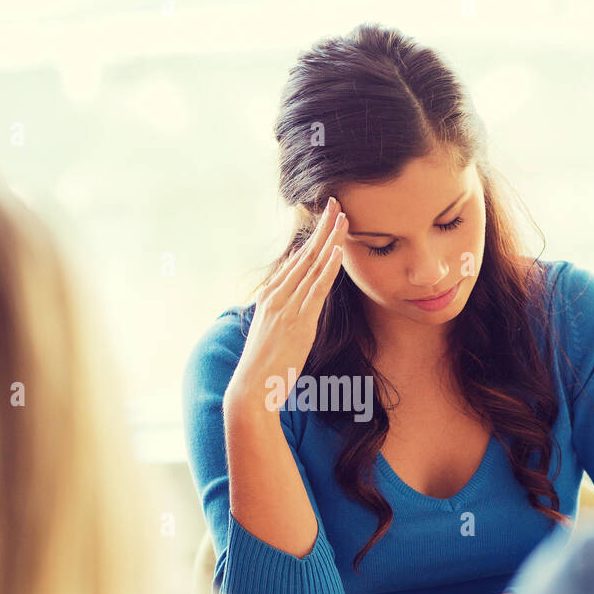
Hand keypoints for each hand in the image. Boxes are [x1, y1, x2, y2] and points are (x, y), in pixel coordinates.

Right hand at [225, 197, 346, 416]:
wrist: (250, 389)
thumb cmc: (261, 369)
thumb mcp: (271, 336)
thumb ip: (282, 319)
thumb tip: (293, 314)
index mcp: (270, 298)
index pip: (295, 262)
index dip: (311, 239)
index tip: (324, 221)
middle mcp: (276, 297)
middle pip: (304, 255)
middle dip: (321, 229)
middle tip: (336, 204)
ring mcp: (287, 308)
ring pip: (312, 267)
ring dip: (329, 241)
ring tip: (343, 218)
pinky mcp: (298, 323)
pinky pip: (316, 291)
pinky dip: (327, 270)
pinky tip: (337, 252)